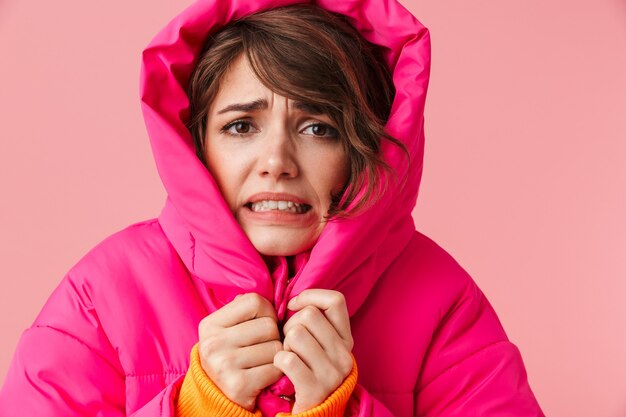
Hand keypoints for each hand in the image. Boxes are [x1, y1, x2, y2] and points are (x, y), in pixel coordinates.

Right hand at [197, 293, 283, 410]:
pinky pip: (276, 368)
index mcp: (210, 324)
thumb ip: (245, 310)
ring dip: (276, 355)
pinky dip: (276, 371)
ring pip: (275, 347)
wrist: (219, 395)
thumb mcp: (228, 329)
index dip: (267, 311)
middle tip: (263, 346)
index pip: (254, 302)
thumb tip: (276, 298)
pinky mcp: (238, 385)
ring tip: (263, 360)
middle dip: (273, 336)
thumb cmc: (231, 354)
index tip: (262, 323)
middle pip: (268, 326)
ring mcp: (224, 365)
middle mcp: (213, 343)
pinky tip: (264, 374)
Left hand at [275, 289, 353, 413]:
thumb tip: (291, 294)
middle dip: (290, 325)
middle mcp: (344, 355)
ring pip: (295, 334)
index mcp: (346, 339)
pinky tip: (282, 368)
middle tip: (290, 342)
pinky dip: (278, 360)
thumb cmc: (306, 369)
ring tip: (288, 356)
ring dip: (284, 344)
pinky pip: (287, 359)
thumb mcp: (318, 344)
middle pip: (308, 315)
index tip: (295, 306)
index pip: (335, 300)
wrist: (312, 413)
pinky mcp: (315, 390)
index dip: (310, 296)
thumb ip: (312, 320)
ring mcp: (332, 373)